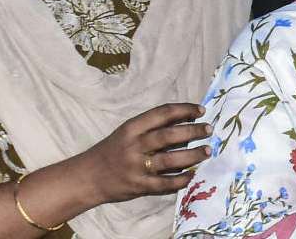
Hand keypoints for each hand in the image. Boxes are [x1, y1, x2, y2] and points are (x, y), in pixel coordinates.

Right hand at [77, 103, 211, 205]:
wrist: (86, 177)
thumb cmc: (113, 151)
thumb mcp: (128, 132)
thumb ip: (152, 127)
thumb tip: (186, 121)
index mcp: (132, 128)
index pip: (162, 113)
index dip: (184, 110)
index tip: (201, 110)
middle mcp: (134, 145)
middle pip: (169, 135)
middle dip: (193, 131)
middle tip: (209, 129)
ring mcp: (136, 167)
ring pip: (170, 160)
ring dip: (192, 155)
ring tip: (207, 151)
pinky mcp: (138, 186)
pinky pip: (164, 183)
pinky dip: (181, 180)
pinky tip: (192, 175)